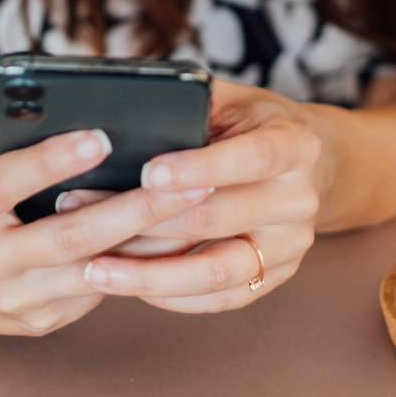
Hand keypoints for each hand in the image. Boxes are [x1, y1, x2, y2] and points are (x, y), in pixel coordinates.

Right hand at [0, 128, 211, 335]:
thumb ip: (16, 139)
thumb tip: (75, 102)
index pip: (3, 183)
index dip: (49, 160)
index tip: (99, 135)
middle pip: (66, 235)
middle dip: (132, 207)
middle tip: (187, 179)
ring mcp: (12, 299)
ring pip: (92, 270)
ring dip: (149, 239)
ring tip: (195, 206)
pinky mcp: (39, 322)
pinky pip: (97, 293)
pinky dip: (137, 265)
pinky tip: (177, 240)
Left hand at [74, 80, 333, 313]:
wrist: (313, 166)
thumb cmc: (252, 124)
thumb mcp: (232, 98)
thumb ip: (190, 105)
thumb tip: (122, 114)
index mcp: (295, 143)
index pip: (251, 158)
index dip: (200, 167)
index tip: (148, 173)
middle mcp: (299, 199)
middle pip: (219, 218)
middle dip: (145, 220)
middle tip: (82, 213)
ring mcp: (292, 245)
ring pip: (217, 270)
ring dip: (151, 274)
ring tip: (95, 268)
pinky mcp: (276, 276)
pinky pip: (221, 298)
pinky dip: (173, 296)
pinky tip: (128, 286)